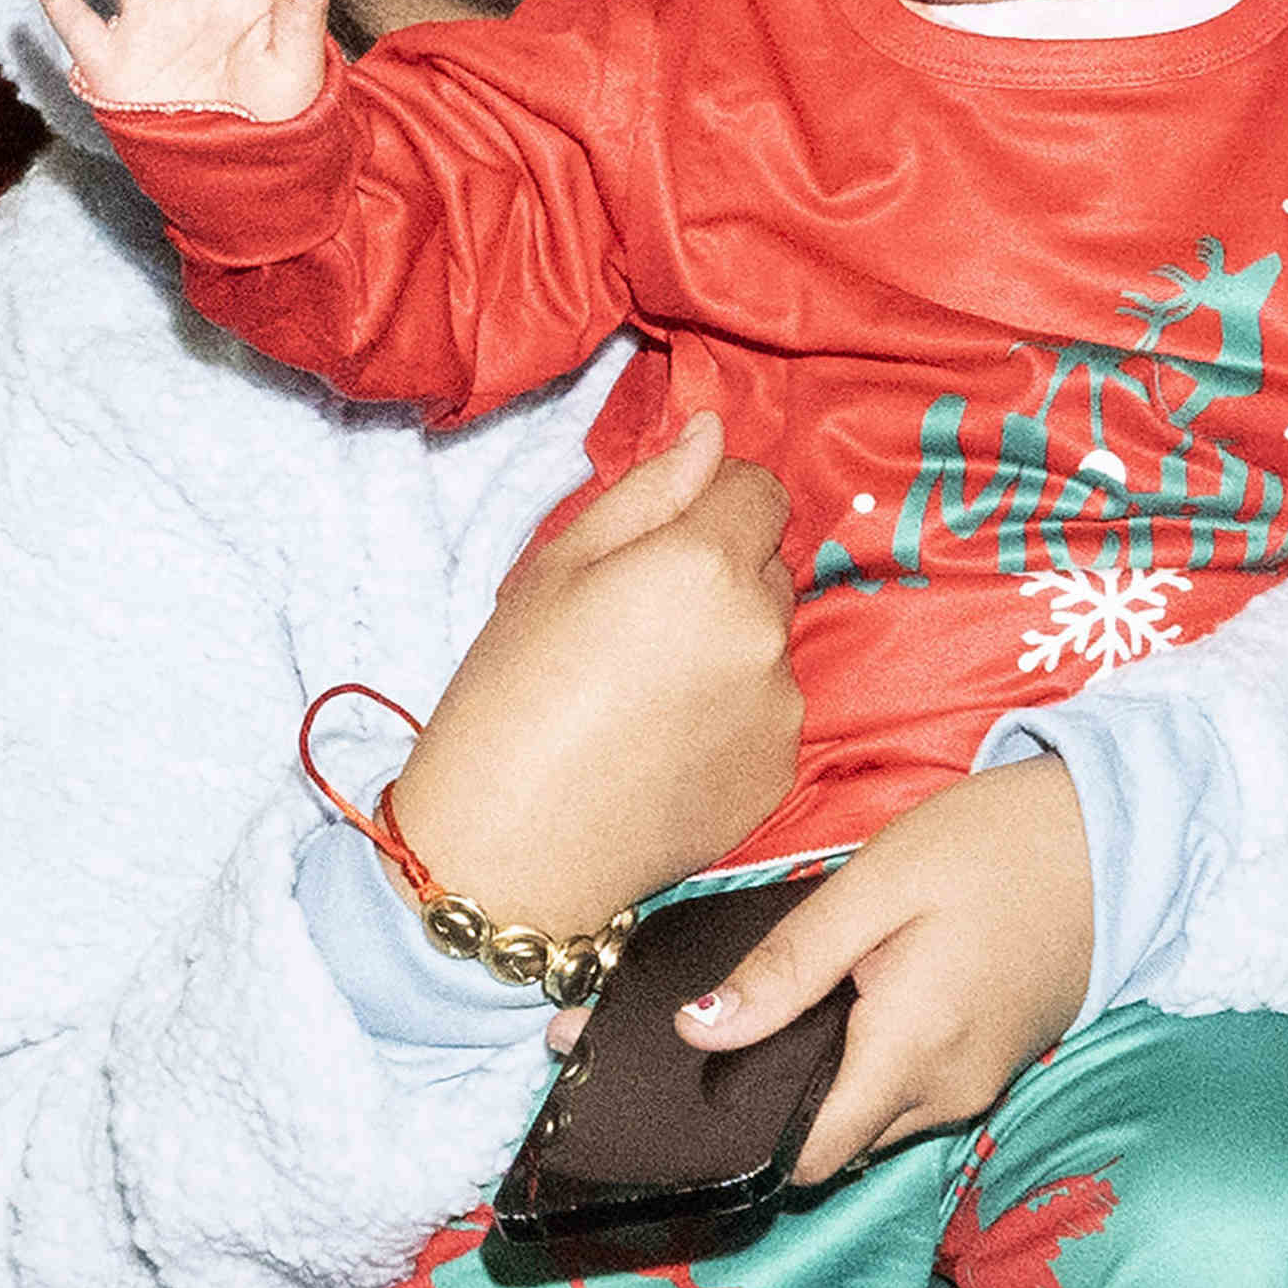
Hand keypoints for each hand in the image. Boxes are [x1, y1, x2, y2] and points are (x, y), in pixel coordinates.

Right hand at [372, 409, 807, 938]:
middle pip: (767, 567)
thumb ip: (646, 493)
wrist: (508, 851)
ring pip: (766, 644)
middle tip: (631, 627)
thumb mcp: (553, 570)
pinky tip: (659, 747)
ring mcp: (779, 708)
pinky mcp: (779, 771)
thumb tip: (709, 435)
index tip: (657, 544)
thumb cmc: (508, 697)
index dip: (710, 503)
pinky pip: (765, 714)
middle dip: (717, 578)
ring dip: (724, 650)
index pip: (758, 491)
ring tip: (639, 699)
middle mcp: (762, 631)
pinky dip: (727, 719)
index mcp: (705, 565)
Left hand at [661, 758, 1095, 1183]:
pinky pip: (915, 1091)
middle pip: (839, 1139)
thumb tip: (698, 1030)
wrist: (1114, 836)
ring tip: (811, 997)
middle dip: (787, 1100)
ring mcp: (979, 1085)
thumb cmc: (992, 847)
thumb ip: (786, 967)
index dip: (750, 1134)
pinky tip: (865, 999)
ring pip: (876, 1117)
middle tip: (752, 1017)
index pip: (811, 1157)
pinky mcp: (995, 1067)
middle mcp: (949, 1091)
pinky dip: (879, 1062)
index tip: (705, 1085)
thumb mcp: (873, 887)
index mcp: (911, 1052)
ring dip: (835, 1078)